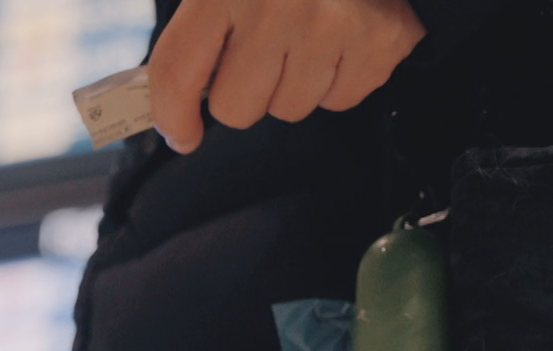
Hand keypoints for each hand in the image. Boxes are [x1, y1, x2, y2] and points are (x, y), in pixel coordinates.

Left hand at [150, 0, 425, 151]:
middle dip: (243, 94)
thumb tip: (171, 117)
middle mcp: (277, 3)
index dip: (172, 114)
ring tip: (306, 36)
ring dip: (292, 85)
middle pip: (236, 108)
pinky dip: (336, 80)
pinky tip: (339, 40)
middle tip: (260, 55)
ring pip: (289, 108)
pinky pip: (339, 100)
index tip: (182, 135)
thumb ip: (194, 36)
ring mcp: (333, 22)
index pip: (178, 69)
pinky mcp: (381, 38)